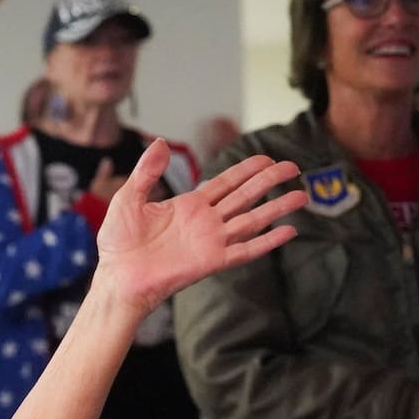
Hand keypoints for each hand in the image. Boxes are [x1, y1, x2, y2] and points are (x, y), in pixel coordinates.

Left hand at [94, 140, 303, 313]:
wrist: (117, 276)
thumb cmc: (119, 243)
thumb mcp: (129, 198)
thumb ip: (147, 171)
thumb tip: (162, 142)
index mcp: (189, 206)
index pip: (226, 183)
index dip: (247, 170)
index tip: (268, 158)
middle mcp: (205, 222)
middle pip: (246, 197)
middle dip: (269, 181)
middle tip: (293, 167)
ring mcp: (211, 241)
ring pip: (252, 220)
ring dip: (277, 208)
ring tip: (302, 196)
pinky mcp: (211, 261)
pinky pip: (245, 250)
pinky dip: (267, 241)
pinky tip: (288, 231)